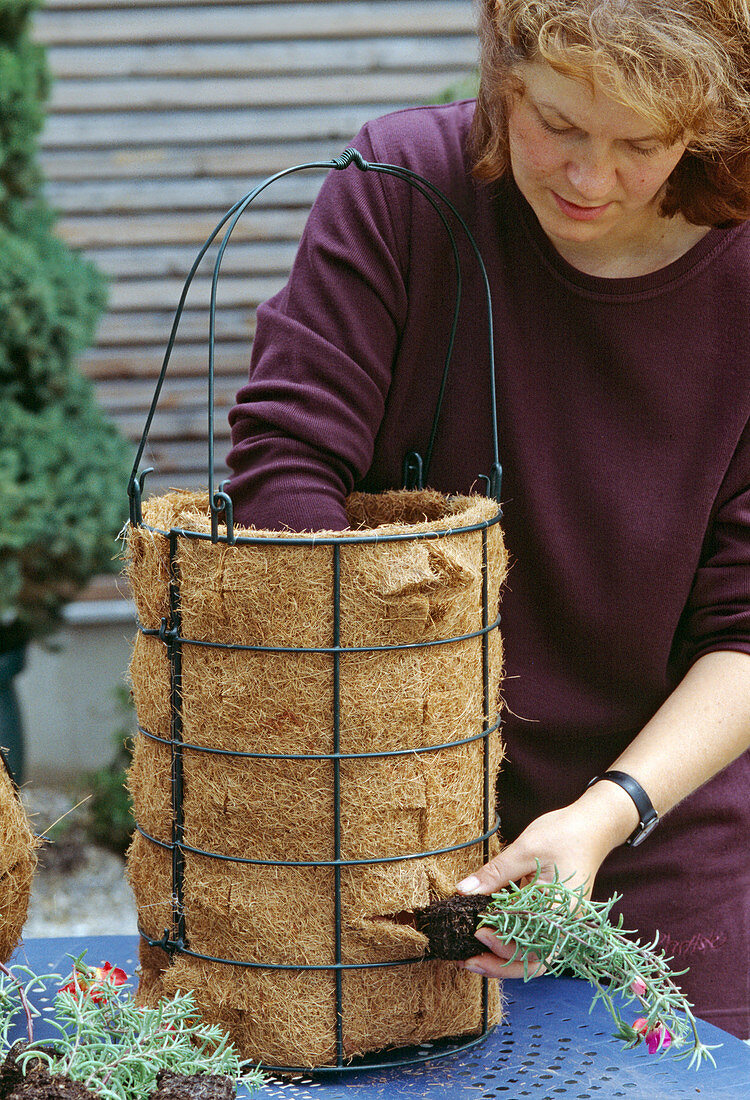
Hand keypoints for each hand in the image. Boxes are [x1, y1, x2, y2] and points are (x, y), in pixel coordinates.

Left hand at [454, 785, 638, 978]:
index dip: (500, 942)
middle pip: (532, 962)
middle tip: (466, 960)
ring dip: (504, 962)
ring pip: (534, 958)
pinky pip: (535, 943)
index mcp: (562, 911)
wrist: (593, 826)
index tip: (476, 930)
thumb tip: (464, 891)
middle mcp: (566, 926)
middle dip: (497, 965)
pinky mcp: (556, 919)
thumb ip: (495, 873)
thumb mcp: (525, 850)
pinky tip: (491, 941)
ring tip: (473, 958)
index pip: (529, 941)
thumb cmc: (564, 834)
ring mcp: (563, 925)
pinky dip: (513, 948)